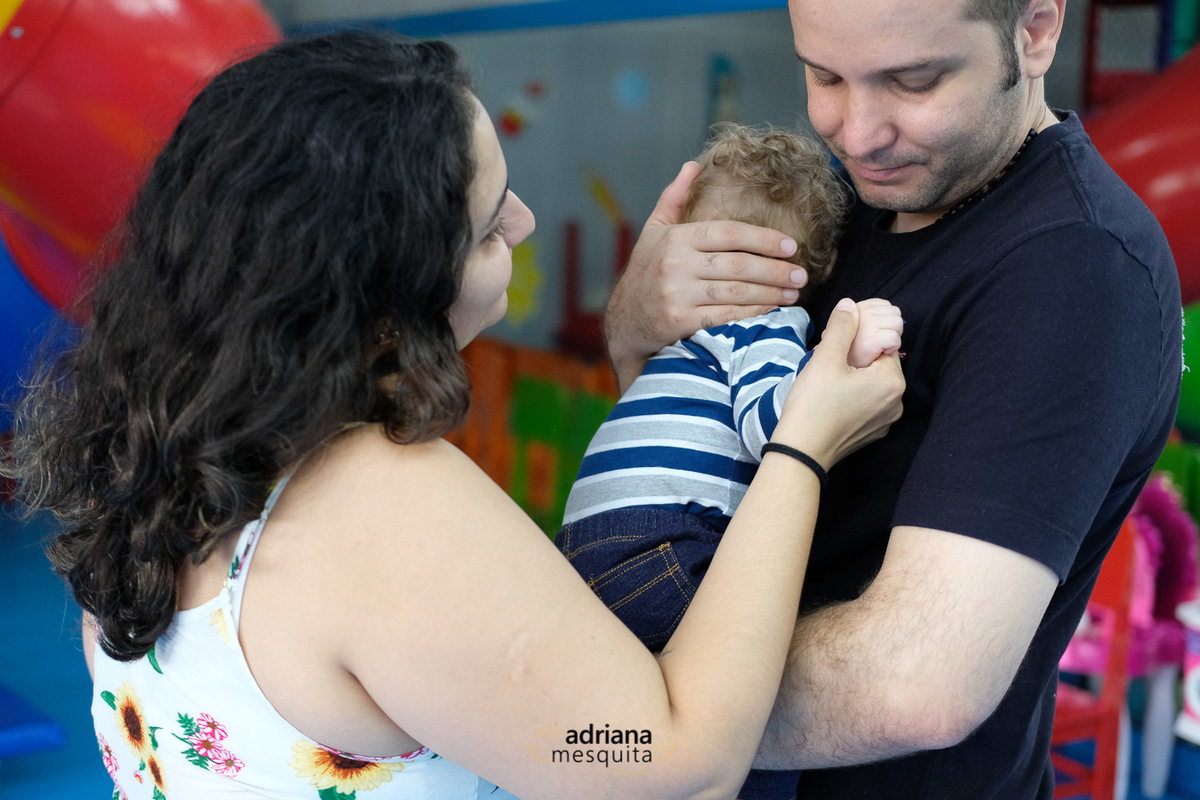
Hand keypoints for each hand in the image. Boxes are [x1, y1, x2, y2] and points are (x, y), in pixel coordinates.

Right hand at [604, 162, 806, 390]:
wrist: (624, 319)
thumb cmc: (646, 272)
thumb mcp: (653, 230)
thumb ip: (674, 197)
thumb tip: (693, 166)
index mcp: (676, 238)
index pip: (730, 233)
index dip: (765, 239)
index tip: (791, 246)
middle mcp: (675, 264)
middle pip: (738, 265)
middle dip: (776, 270)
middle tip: (802, 274)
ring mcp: (677, 295)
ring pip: (735, 292)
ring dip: (770, 293)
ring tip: (793, 293)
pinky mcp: (679, 322)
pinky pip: (725, 316)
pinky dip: (751, 313)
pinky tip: (770, 310)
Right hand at [774, 298, 904, 468]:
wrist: (800, 453)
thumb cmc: (813, 405)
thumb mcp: (825, 358)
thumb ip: (842, 327)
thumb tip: (850, 306)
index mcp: (892, 381)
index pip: (884, 344)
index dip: (861, 338)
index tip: (838, 342)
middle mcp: (896, 402)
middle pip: (880, 365)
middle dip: (858, 357)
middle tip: (829, 359)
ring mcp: (885, 421)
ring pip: (873, 385)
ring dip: (856, 376)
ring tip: (828, 379)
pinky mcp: (872, 433)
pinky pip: (868, 404)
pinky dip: (854, 396)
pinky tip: (832, 398)